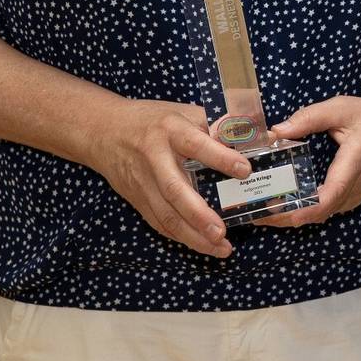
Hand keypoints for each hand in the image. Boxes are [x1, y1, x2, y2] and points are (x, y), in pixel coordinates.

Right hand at [79, 98, 245, 257]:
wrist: (103, 130)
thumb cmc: (152, 120)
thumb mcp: (183, 111)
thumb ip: (216, 125)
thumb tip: (257, 136)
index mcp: (170, 130)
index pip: (196, 144)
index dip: (220, 157)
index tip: (245, 170)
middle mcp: (155, 158)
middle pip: (175, 190)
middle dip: (198, 214)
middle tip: (222, 232)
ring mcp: (143, 182)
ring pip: (165, 214)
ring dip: (192, 236)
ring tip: (219, 248)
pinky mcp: (137, 199)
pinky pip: (158, 222)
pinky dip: (180, 236)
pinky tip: (201, 245)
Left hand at [260, 93, 360, 225]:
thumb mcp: (342, 108)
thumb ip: (309, 118)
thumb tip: (275, 132)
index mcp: (353, 165)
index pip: (328, 197)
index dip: (301, 210)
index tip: (275, 213)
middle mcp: (354, 187)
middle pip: (318, 213)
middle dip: (284, 217)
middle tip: (253, 212)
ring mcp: (355, 195)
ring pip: (321, 215)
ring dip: (292, 216)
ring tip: (261, 209)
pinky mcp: (352, 196)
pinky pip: (326, 209)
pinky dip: (304, 211)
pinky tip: (283, 203)